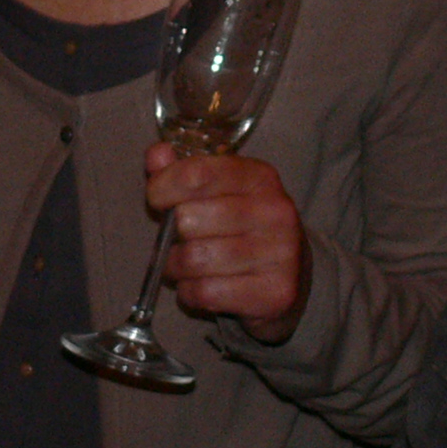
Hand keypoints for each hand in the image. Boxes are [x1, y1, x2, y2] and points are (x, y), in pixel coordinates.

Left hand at [147, 144, 305, 341]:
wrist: (290, 276)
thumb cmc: (243, 228)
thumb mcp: (218, 191)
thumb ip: (183, 171)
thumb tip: (156, 154)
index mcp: (259, 177)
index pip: (196, 174)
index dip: (163, 187)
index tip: (157, 199)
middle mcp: (275, 211)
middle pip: (187, 219)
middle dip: (170, 236)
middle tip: (179, 241)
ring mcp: (280, 253)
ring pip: (194, 259)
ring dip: (177, 268)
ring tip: (188, 266)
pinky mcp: (276, 292)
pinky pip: (206, 293)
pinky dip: (191, 293)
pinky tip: (203, 286)